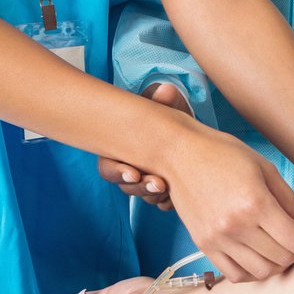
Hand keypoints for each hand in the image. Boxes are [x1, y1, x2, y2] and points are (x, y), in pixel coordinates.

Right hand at [96, 84, 189, 208]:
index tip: (133, 172)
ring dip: (156, 195)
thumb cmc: (165, 115)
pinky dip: (170, 200)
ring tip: (170, 187)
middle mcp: (129, 168)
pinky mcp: (164, 189)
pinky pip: (163, 202)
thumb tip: (165, 91)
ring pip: (145, 196)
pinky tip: (179, 194)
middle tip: (158, 183)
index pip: (108, 168)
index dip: (118, 173)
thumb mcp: (163, 103)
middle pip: (127, 187)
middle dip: (141, 188)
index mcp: (118, 149)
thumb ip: (162, 98)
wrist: (186, 128)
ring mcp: (146, 180)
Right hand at [165, 128, 293, 281]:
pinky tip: (259, 256)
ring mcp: (217, 239)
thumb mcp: (266, 170)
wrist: (179, 154)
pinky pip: (235, 274)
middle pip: (282, 259)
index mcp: (255, 203)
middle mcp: (236, 226)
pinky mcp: (203, 245)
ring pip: (261, 272)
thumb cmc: (224, 154)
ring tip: (282, 248)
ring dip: (279, 265)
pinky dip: (253, 272)